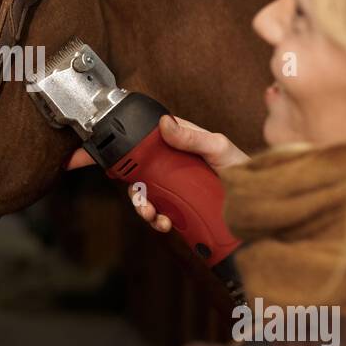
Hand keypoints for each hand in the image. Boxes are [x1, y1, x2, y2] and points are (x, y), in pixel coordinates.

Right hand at [64, 114, 247, 232]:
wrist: (262, 204)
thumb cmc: (245, 168)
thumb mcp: (220, 147)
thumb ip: (193, 136)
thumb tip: (165, 124)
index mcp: (175, 143)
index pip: (137, 140)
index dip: (108, 146)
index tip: (82, 152)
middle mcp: (169, 166)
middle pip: (132, 172)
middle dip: (123, 183)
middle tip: (131, 193)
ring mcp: (172, 189)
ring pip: (142, 197)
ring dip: (141, 206)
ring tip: (152, 213)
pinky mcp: (178, 210)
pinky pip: (157, 216)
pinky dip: (156, 220)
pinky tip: (165, 222)